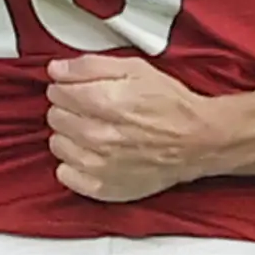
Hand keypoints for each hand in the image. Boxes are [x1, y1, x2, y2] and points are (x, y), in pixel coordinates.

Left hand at [46, 53, 217, 201]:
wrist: (199, 141)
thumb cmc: (170, 105)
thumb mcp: (135, 69)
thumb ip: (91, 66)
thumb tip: (56, 69)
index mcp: (107, 102)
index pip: (58, 93)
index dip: (63, 87)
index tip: (73, 88)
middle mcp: (101, 136)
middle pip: (55, 118)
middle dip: (67, 109)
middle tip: (87, 109)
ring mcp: (101, 166)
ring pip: (57, 145)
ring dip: (68, 135)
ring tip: (90, 131)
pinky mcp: (104, 188)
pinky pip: (65, 175)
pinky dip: (71, 164)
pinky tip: (89, 154)